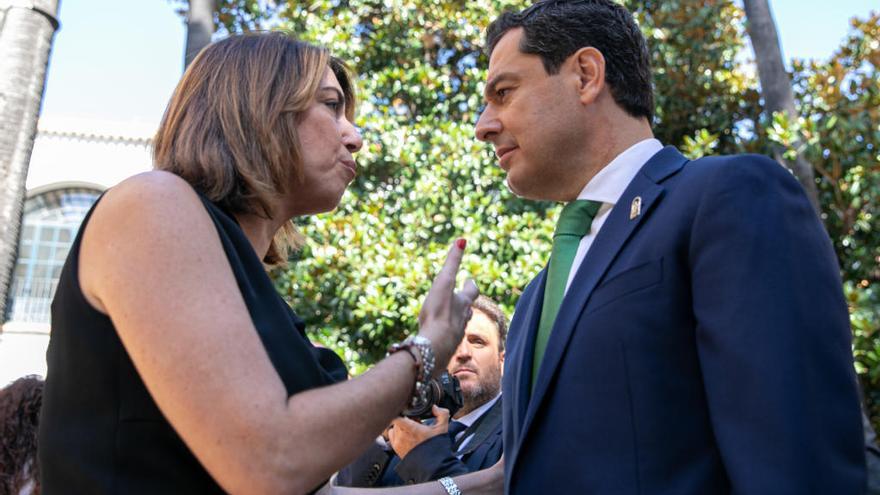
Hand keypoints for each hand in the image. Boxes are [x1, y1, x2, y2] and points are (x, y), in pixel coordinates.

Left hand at [387, 406, 450, 458]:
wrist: (433, 465)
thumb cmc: (436, 448)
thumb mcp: (442, 428)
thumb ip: (442, 414)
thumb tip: (435, 408)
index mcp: (411, 429)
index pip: (396, 417)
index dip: (399, 411)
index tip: (406, 410)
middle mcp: (402, 436)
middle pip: (397, 420)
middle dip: (405, 419)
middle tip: (415, 421)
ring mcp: (398, 443)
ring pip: (394, 427)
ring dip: (400, 426)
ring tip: (411, 430)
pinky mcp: (396, 449)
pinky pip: (391, 436)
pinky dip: (397, 433)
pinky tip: (406, 436)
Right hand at [418, 239, 479, 367]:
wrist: (435, 346)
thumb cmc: (438, 313)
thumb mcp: (443, 283)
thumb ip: (452, 262)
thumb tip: (463, 240)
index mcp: (463, 303)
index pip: (472, 291)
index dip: (471, 285)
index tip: (469, 279)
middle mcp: (463, 319)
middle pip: (468, 309)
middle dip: (465, 303)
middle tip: (462, 299)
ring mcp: (455, 334)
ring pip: (460, 324)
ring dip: (457, 319)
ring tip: (451, 318)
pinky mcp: (446, 347)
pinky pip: (448, 339)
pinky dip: (445, 335)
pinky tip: (438, 338)